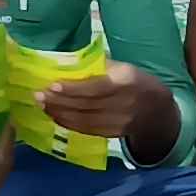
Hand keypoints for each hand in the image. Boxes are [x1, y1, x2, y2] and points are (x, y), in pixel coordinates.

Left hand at [37, 62, 165, 139]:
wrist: (157, 111)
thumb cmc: (136, 81)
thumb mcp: (124, 68)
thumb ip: (100, 66)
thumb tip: (68, 61)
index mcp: (126, 81)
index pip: (96, 87)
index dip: (73, 88)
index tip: (52, 85)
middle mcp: (122, 104)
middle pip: (86, 105)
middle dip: (59, 101)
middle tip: (38, 95)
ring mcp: (117, 122)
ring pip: (82, 120)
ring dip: (59, 113)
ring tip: (42, 105)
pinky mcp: (111, 135)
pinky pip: (85, 129)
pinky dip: (68, 123)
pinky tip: (55, 115)